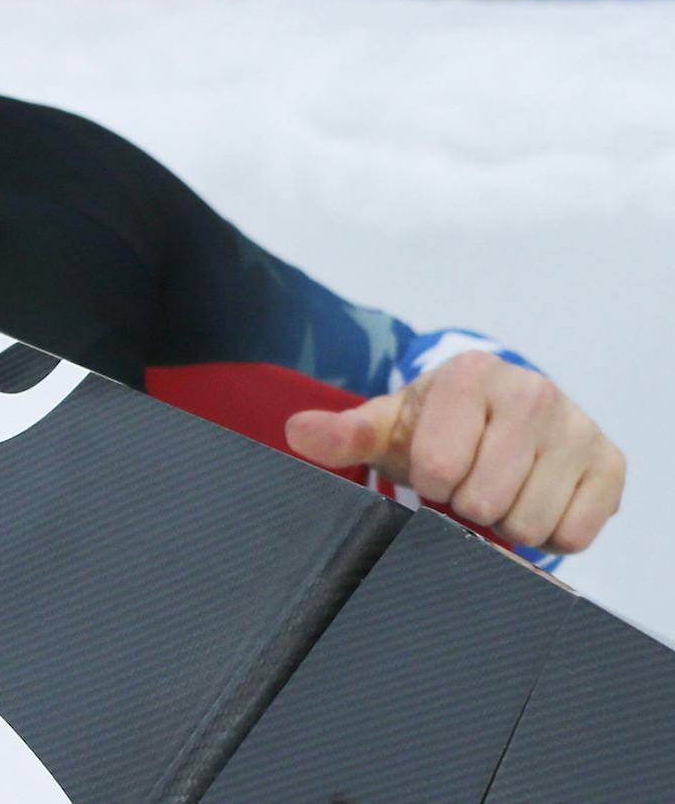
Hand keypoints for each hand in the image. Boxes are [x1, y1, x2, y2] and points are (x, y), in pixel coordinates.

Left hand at [285, 351, 624, 553]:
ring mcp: (579, 427)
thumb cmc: (436, 426)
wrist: (497, 418)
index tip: (433, 467)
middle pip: (486, 500)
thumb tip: (299, 432)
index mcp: (470, 375)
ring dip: (506, 521)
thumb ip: (343, 432)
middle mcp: (533, 391)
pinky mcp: (610, 464)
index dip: (429, 482)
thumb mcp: (388, 426)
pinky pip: (575, 533)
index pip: (438, 467)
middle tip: (468, 481)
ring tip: (499, 489)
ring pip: (531, 522)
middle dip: (467, 504)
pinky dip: (549, 533)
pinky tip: (533, 500)